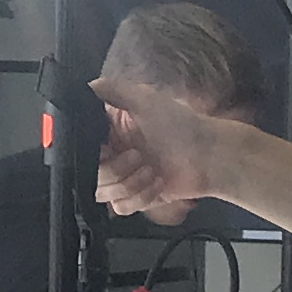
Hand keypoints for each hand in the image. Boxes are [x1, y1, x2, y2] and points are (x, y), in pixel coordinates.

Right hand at [92, 77, 229, 212]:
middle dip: (114, 169)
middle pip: (90, 174)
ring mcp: (125, 176)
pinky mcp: (138, 196)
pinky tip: (158, 183)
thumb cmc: (182, 125)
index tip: (105, 147)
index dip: (89, 151)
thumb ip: (113, 90)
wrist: (210, 156)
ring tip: (150, 170)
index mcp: (111, 130)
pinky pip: (121, 207)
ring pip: (103, 193)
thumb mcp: (145, 100)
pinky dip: (140, 197)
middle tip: (137, 156)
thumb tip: (87, 84)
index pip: (81, 146)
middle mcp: (114, 154)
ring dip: (128, 184)